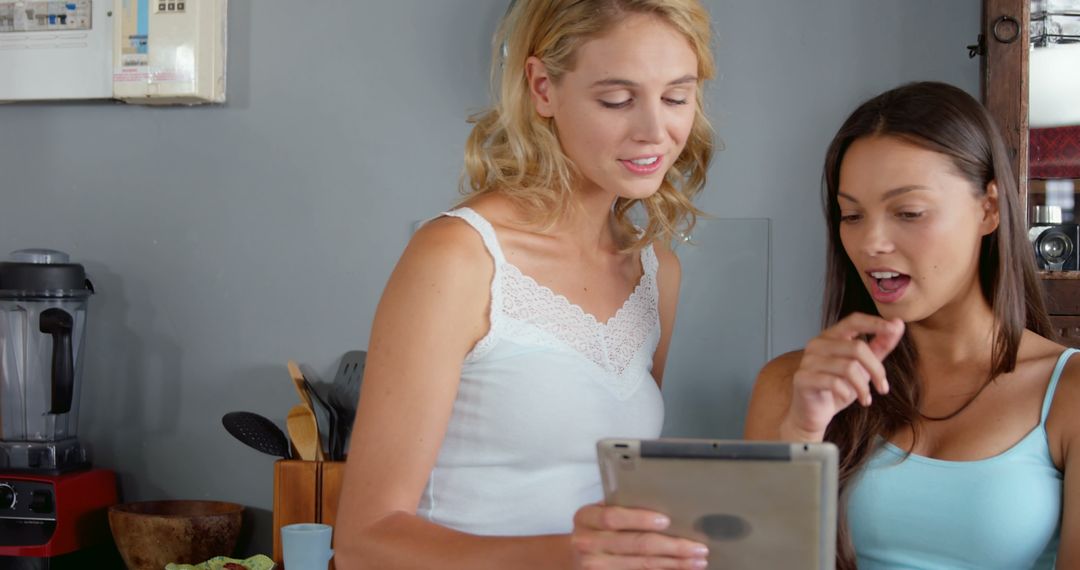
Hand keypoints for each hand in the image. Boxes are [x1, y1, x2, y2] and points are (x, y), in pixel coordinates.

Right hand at [571, 504, 708, 568]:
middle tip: (697, 547)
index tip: (666, 520)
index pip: (613, 517)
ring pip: (642, 564)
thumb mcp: (598, 514)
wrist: (573, 557)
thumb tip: (665, 505)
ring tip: (697, 560)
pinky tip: (680, 569)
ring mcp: (594, 566)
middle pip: (634, 544)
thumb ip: (621, 507)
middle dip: (671, 546)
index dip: (640, 519)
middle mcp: (587, 542)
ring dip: (674, 563)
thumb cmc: (595, 529)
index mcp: (585, 517)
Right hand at [782, 313, 904, 440]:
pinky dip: (846, 393)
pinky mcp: (802, 378)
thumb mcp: (864, 367)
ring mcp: (808, 361)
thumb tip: (898, 323)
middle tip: (883, 388)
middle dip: (876, 369)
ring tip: (866, 398)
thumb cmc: (838, 388)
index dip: (875, 323)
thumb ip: (880, 345)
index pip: (854, 321)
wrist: (813, 413)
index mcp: (831, 336)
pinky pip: (834, 382)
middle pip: (857, 347)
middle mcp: (817, 344)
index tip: (895, 328)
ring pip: (848, 367)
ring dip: (863, 387)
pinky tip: (846, 398)